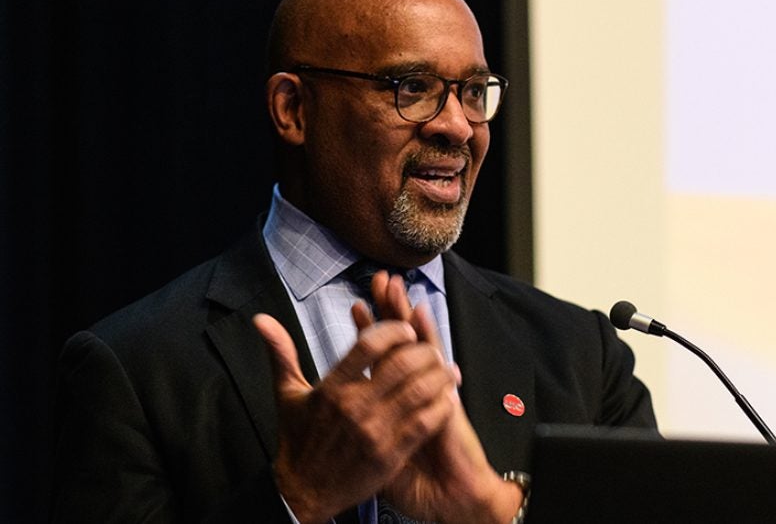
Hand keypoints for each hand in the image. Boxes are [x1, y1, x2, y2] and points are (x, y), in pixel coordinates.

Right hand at [253, 308, 457, 522]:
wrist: (302, 492)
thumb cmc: (297, 441)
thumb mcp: (287, 394)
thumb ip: (281, 353)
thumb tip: (262, 320)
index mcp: (331, 388)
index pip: (368, 346)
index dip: (393, 330)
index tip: (406, 329)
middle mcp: (354, 408)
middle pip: (401, 365)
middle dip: (424, 351)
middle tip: (433, 349)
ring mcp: (374, 433)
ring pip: (419, 392)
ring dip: (439, 376)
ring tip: (447, 369)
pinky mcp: (389, 456)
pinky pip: (424, 424)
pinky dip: (441, 407)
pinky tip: (448, 398)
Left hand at [362, 272, 525, 523]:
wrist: (447, 497)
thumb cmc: (414, 480)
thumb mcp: (373, 453)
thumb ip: (353, 430)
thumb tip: (327, 420)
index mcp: (392, 400)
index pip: (377, 357)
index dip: (366, 331)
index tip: (354, 304)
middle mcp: (411, 389)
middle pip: (396, 339)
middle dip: (385, 309)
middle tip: (377, 278)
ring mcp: (429, 388)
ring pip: (414, 340)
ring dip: (403, 311)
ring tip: (393, 283)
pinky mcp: (444, 392)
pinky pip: (433, 356)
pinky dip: (427, 333)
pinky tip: (420, 311)